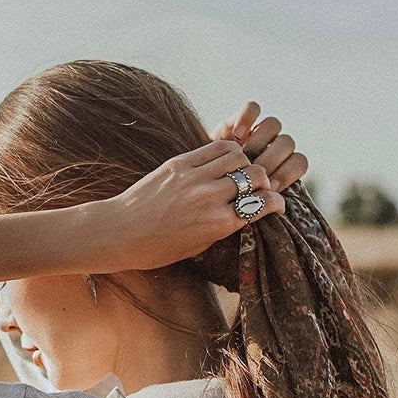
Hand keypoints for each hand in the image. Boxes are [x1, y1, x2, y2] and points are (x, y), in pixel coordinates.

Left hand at [105, 138, 286, 272]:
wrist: (120, 233)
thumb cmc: (158, 249)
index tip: (277, 204)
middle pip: (255, 177)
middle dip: (264, 182)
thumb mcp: (198, 246)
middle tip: (260, 186)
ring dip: (246, 164)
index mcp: (218, 224)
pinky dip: (228, 152)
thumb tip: (245, 212)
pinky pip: (216, 148)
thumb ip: (223, 227)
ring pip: (239, 157)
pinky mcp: (180, 163)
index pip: (262, 205)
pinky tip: (226, 160)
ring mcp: (194, 178)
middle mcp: (210, 198)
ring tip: (242, 172)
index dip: (276, 203)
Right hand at [211, 101, 308, 201]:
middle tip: (257, 174)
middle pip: (286, 143)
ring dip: (260, 142)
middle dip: (273, 161)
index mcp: (280, 169)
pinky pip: (252, 108)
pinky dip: (247, 119)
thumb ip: (259, 206)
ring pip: (273, 125)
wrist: (194, 194)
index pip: (298, 162)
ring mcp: (255, 133)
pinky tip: (238, 135)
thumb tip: (273, 206)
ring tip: (245, 155)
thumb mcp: (241, 210)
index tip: (270, 188)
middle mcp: (270, 149)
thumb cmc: (218, 209)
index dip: (288, 174)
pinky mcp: (236, 122)